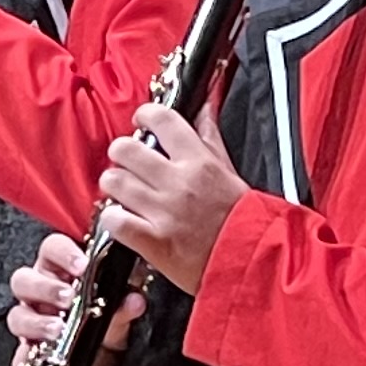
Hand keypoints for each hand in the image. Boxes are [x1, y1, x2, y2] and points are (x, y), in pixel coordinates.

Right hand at [4, 227, 143, 364]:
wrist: (103, 358)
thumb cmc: (105, 320)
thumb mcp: (118, 311)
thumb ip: (124, 304)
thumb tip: (135, 300)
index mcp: (60, 270)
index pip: (52, 249)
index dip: (63, 253)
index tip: (81, 265)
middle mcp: (39, 291)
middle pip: (24, 279)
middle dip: (45, 287)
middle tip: (67, 297)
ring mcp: (30, 319)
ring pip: (17, 314)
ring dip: (36, 321)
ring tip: (57, 328)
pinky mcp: (28, 349)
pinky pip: (18, 354)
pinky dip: (24, 360)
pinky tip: (34, 362)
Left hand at [95, 104, 244, 292]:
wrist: (252, 261)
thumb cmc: (242, 219)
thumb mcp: (229, 170)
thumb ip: (209, 137)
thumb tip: (205, 104)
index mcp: (199, 161)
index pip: (161, 119)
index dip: (143, 115)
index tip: (141, 122)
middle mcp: (179, 182)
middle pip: (125, 148)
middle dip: (121, 154)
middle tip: (128, 164)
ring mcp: (164, 211)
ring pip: (114, 181)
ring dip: (114, 186)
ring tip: (123, 193)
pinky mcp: (154, 241)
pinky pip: (114, 219)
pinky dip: (112, 219)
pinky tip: (122, 219)